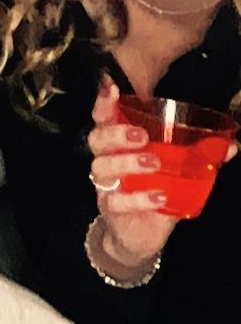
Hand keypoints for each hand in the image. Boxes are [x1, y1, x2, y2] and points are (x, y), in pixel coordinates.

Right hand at [85, 76, 238, 270]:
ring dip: (127, 162)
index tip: (112, 88)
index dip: (104, 103)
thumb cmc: (154, 192)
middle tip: (142, 136)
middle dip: (116, 133)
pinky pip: (118, 201)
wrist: (139, 234)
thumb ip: (198, 156)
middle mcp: (107, 161)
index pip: (104, 118)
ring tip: (154, 163)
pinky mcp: (111, 210)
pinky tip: (159, 197)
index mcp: (119, 145)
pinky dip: (139, 198)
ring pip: (103, 167)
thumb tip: (231, 144)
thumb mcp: (175, 172)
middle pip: (97, 139)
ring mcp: (106, 186)